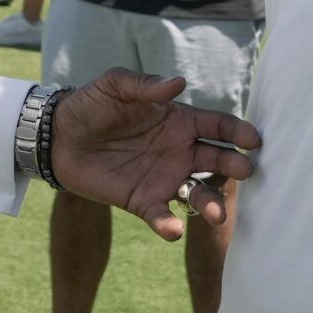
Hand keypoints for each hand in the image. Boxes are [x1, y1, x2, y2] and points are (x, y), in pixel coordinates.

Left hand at [49, 68, 260, 240]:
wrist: (58, 134)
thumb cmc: (92, 103)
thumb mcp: (116, 85)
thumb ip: (146, 85)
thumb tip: (179, 83)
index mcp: (179, 121)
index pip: (217, 127)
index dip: (238, 132)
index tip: (254, 141)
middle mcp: (179, 151)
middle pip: (217, 162)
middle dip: (234, 168)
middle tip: (245, 172)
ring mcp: (163, 178)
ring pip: (198, 194)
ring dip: (210, 204)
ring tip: (216, 214)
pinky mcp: (141, 200)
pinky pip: (160, 215)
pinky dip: (168, 224)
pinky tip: (172, 229)